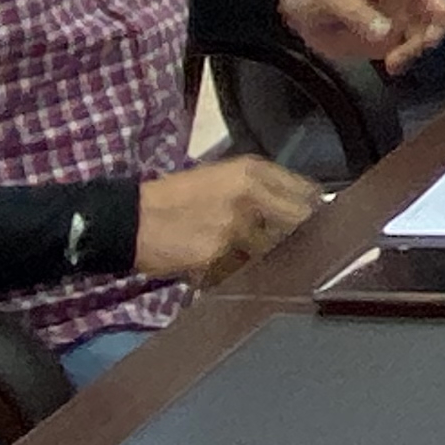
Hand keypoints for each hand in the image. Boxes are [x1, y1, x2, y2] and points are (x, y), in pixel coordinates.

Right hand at [134, 157, 322, 281]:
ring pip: (274, 250)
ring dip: (269, 258)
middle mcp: (250, 195)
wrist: (131, 219)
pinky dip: (241, 274)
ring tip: (250, 258)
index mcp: (251, 170)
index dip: (312, 208)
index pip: (306, 190)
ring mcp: (236, 227)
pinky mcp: (220, 256)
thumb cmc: (174, 197)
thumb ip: (260, 189)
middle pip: (299, 221)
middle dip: (297, 235)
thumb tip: (297, 205)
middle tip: (291, 246)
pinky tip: (227, 269)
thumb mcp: (221, 177)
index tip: (314, 220)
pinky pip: (244, 270)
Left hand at [279, 0, 444, 75]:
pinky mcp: (392, 37)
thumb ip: (358, 14)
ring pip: (424, 35)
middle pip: (434, 15)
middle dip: (427, 37)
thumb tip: (385, 32)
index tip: (430, 35)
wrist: (299, 11)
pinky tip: (392, 67)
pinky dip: (406, 60)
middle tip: (403, 55)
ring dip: (413, 52)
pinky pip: (409, 49)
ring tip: (392, 64)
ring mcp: (400, 16)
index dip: (437, 9)